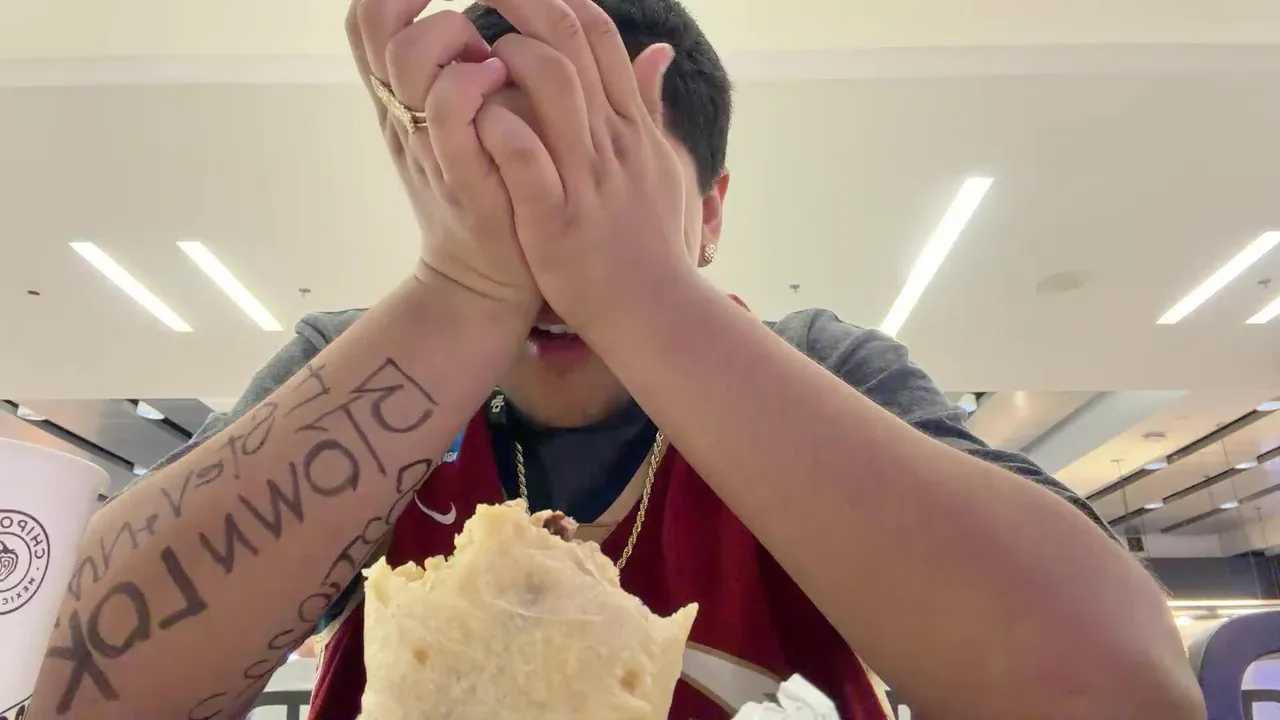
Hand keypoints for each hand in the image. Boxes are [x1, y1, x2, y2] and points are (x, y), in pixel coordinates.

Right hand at [347, 0, 538, 311]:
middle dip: (421, 2)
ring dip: (451, 36)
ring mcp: (427, 144)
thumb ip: (459, 73)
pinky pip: (447, 110)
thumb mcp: (462, 126)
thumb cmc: (488, 193)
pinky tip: (500, 80)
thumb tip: (484, 20)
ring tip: (489, 58)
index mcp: (400, 99)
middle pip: (376, 24)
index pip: (368, 18)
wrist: (486, 282)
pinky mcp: (461, 175)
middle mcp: (403, 115)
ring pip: (407, 56)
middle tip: (469, 25)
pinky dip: (471, 81)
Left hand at [471, 0, 693, 334]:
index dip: (558, 0)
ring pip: (554, 87)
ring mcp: (586, 179)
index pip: (598, 36)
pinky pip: (528, 161)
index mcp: (630, 126)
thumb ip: (652, 108)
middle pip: (573, 43)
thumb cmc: (652, 242)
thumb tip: (660, 52)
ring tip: (481, 59)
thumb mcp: (662, 166)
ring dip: (514, 58)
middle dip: (523, 4)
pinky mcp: (555, 221)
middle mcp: (611, 141)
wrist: (655, 314)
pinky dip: (502, 130)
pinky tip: (480, 118)